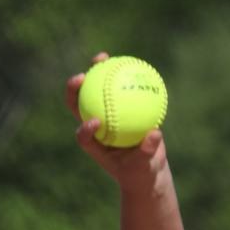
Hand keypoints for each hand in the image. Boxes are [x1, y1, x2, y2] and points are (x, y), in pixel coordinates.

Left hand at [66, 55, 167, 187]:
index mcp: (95, 145)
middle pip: (78, 106)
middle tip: (80, 78)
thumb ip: (148, 152)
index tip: (95, 123)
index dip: (84, 129)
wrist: (145, 168)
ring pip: (94, 91)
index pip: (83, 137)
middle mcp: (95, 126)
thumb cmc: (142, 172)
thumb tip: (155, 134)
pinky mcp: (115, 104)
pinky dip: (121, 74)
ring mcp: (103, 114)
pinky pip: (117, 86)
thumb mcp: (146, 167)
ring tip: (102, 57)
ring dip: (95, 72)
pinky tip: (131, 61)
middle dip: (73, 91)